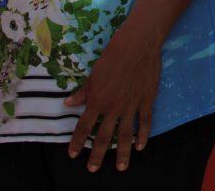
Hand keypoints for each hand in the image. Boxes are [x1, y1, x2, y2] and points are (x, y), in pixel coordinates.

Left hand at [65, 27, 161, 171]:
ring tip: (122, 167)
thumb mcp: (93, 74)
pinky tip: (141, 146)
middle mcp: (113, 107)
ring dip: (123, 153)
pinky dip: (143, 135)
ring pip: (126, 134)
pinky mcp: (147, 100)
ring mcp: (131, 105)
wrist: (137, 46)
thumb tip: (68, 103)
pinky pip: (145, 122)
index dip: (77, 142)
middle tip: (93, 169)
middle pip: (104, 136)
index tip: (73, 155)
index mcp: (97, 100)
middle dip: (97, 155)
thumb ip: (83, 92)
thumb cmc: (112, 56)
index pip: (84, 126)